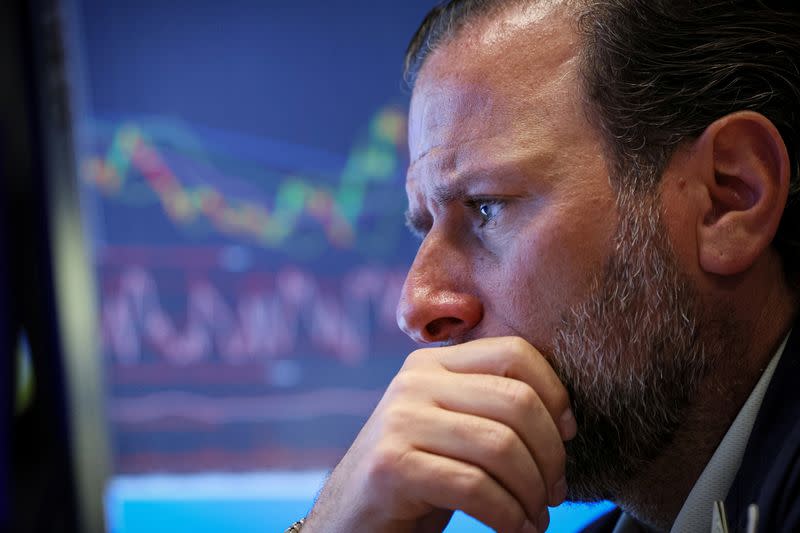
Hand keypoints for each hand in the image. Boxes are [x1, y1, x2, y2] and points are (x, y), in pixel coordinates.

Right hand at [304, 336, 576, 532]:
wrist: (351, 516)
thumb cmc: (417, 474)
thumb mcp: (451, 426)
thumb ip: (488, 404)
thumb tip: (565, 417)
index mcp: (434, 363)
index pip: (515, 352)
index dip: (555, 393)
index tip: (568, 435)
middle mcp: (414, 382)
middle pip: (517, 401)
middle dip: (551, 454)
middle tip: (554, 492)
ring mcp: (400, 421)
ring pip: (501, 446)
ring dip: (532, 492)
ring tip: (536, 516)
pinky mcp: (392, 466)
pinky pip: (475, 486)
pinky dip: (508, 515)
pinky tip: (514, 527)